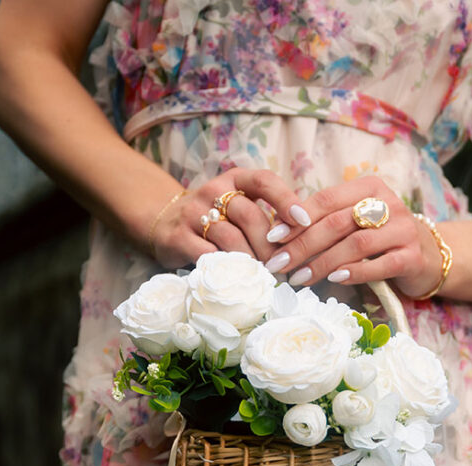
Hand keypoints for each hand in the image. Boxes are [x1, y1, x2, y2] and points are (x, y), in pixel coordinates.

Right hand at [148, 168, 311, 267]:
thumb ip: (268, 215)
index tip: (305, 221)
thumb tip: (308, 237)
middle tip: (285, 265)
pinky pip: (208, 256)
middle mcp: (213, 191)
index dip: (286, 200)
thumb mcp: (240, 205)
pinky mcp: (178, 237)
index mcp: (235, 179)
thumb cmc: (216, 217)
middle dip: (271, 244)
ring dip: (252, 260)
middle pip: (250, 215)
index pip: (264, 180)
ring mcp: (193, 213)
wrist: (164, 221)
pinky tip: (240, 279)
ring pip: (231, 238)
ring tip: (266, 275)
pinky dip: (228, 268)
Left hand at [261, 176, 442, 297]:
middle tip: (279, 263)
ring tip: (300, 277)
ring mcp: (404, 230)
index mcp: (370, 187)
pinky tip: (334, 280)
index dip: (296, 218)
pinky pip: (380, 265)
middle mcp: (390, 203)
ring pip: (356, 244)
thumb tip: (278, 232)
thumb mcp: (355, 221)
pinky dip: (354, 273)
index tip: (272, 238)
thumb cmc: (381, 238)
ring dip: (323, 263)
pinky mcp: (413, 257)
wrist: (430, 256)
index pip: (327, 199)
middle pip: (337, 222)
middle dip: (303, 244)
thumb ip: (325, 221)